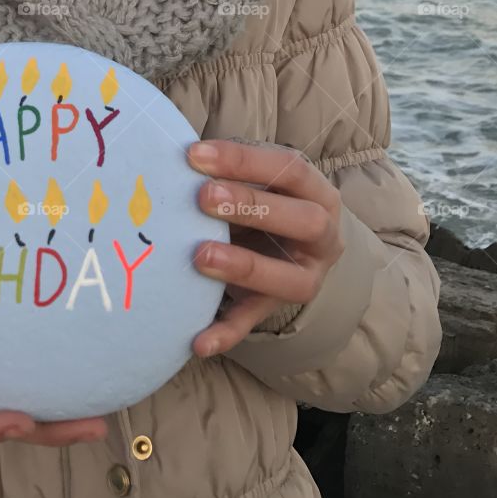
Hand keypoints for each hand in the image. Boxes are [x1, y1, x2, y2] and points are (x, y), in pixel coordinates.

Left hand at [186, 137, 344, 357]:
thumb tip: (173, 158)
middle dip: (252, 206)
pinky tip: (198, 341)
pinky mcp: (277, 307)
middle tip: (202, 198)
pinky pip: (255, 321)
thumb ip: (228, 173)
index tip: (194, 156)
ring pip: (288, 278)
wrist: (291, 245)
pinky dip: (226, 332)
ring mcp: (306, 276)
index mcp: (316, 192)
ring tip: (199, 256)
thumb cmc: (263, 199)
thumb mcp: (258, 181)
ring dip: (243, 266)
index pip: (290, 169)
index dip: (243, 161)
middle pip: (304, 220)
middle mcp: (323, 235)